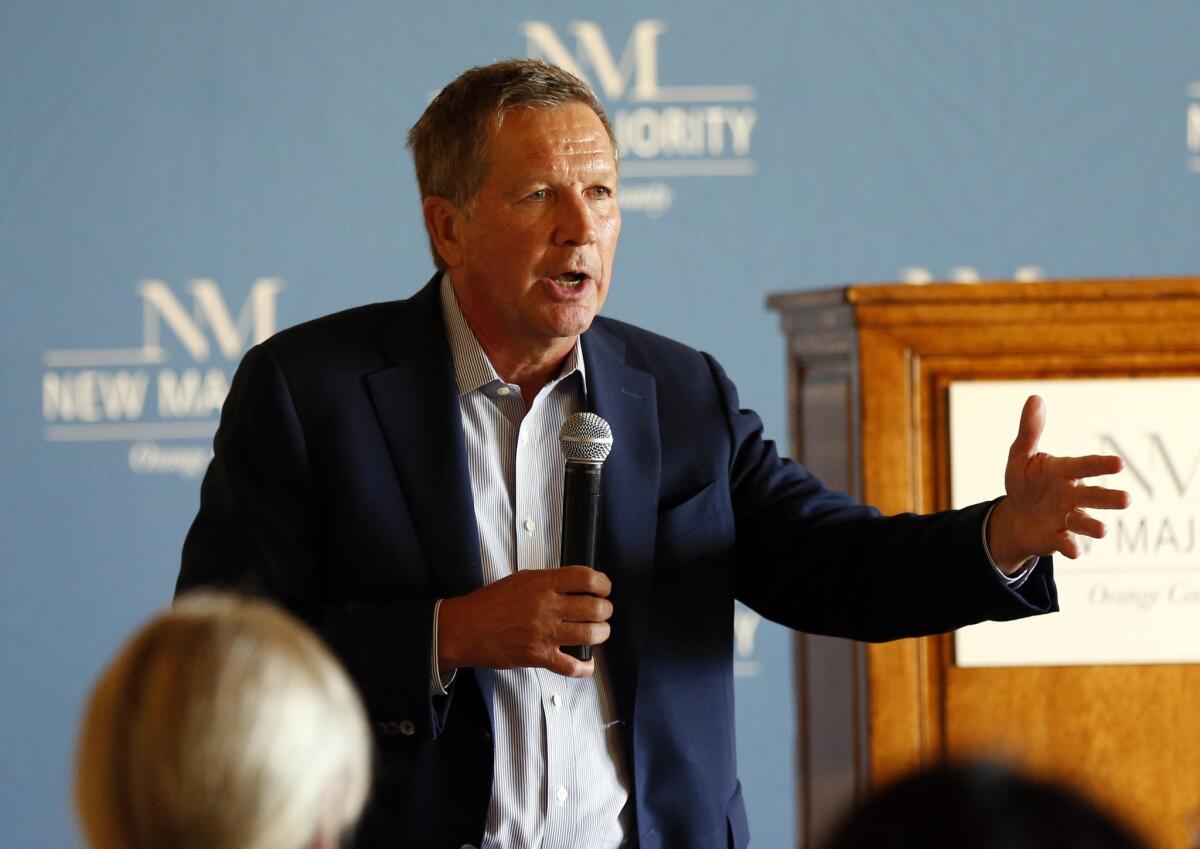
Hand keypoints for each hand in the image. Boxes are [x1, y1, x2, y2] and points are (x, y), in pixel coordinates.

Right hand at [437, 566, 611, 677]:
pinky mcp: (538, 656)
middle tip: (603, 612)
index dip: (603, 584)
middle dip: (605, 610)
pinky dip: (585, 667)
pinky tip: (587, 663)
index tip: (604, 589)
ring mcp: (544, 633)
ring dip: (601, 634)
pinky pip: (571, 666)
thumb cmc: (489, 604)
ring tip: (598, 632)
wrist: (465, 628)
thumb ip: (548, 582)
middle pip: (595, 607)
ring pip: (590, 634)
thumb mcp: (520, 580)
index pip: (586, 578)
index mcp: (542, 584)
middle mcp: (547, 607)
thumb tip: (574, 585)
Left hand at [987, 395, 1131, 571]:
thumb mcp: (1021, 455)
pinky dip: (1070, 546)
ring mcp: (1067, 517)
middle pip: (1094, 496)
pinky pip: (1067, 543)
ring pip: (1085, 522)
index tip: (1118, 464)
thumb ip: (1029, 430)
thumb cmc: (1025, 481)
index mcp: (1064, 472)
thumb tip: (1035, 398)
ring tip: (1101, 530)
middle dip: (1108, 498)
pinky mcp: (1058, 537)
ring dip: (1094, 526)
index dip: (1099, 465)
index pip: (1084, 466)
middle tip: (1126, 500)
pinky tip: (1072, 549)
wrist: (1017, 516)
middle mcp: (1072, 495)